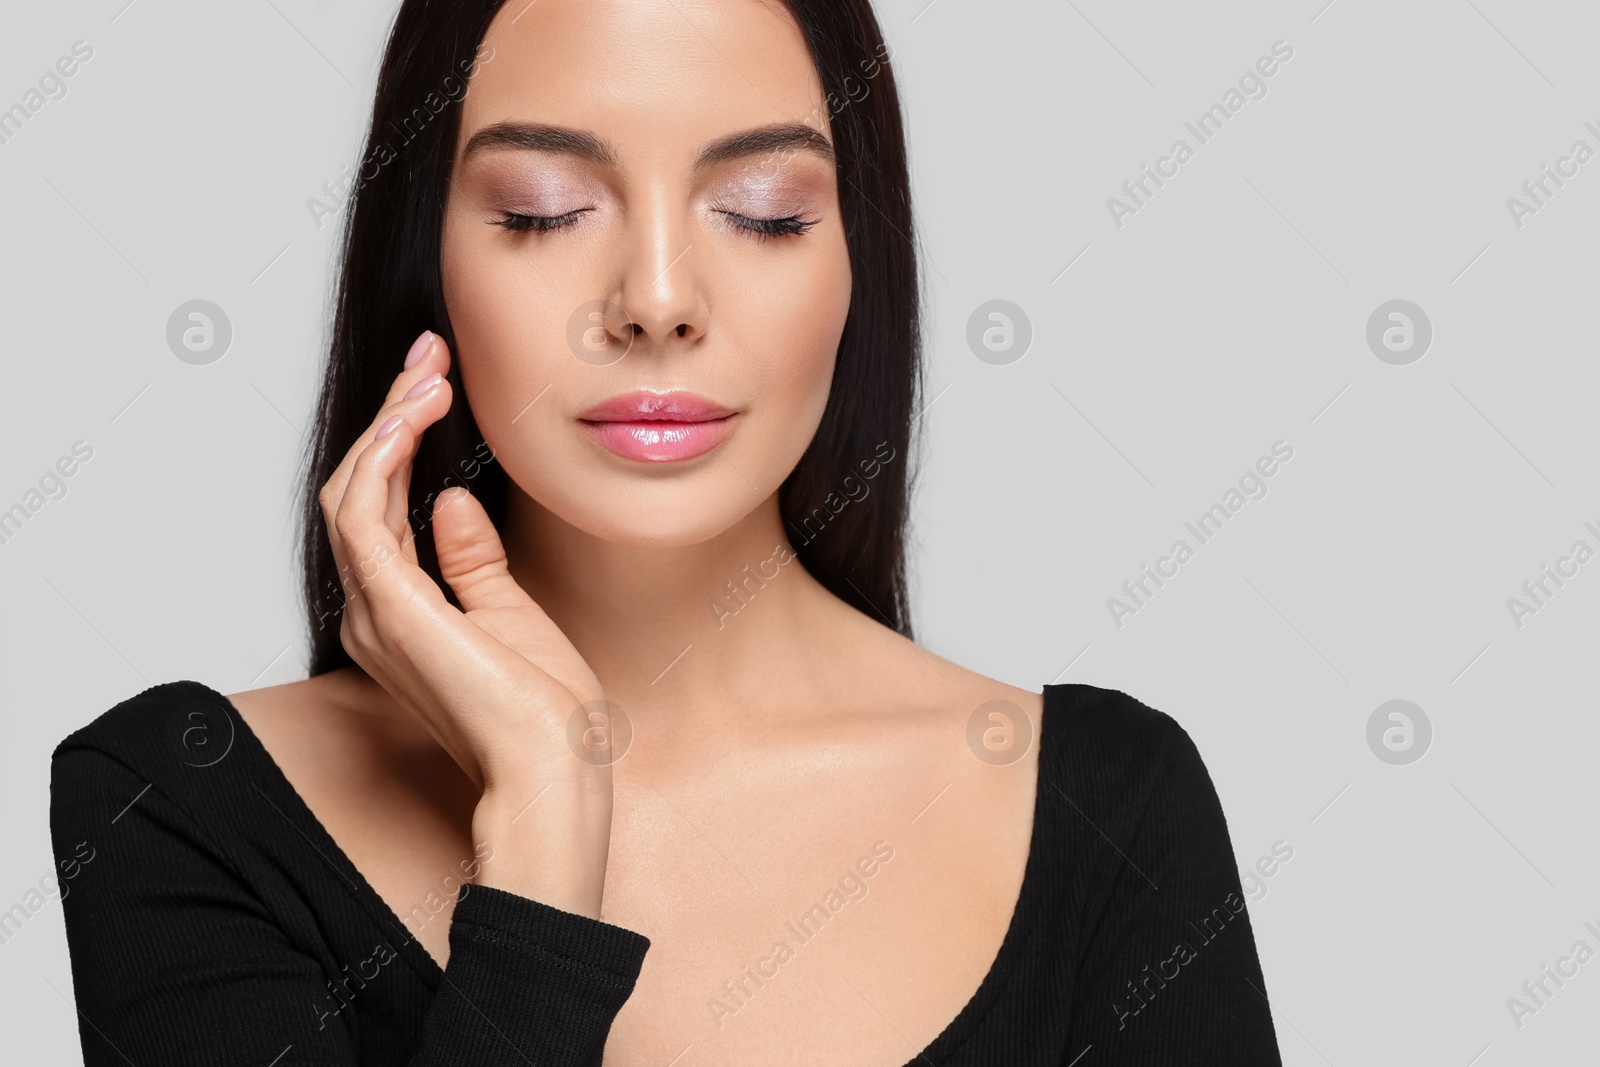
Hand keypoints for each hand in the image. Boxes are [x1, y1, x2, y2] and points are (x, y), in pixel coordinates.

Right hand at [318, 329, 613, 915]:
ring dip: (388, 423)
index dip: (402, 436)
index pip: (381, 505)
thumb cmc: (543, 712)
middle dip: (393, 414)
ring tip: (428, 373)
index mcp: (399, 613)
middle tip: (429, 354)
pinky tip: (412, 416)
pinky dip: (382, 459)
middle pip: (359, 489)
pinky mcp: (394, 611)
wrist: (555, 770)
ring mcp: (375, 613)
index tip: (437, 379)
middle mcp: (372, 612)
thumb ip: (472, 559)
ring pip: (353, 493)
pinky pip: (364, 517)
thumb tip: (450, 502)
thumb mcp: (510, 614)